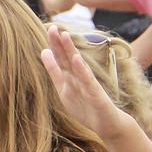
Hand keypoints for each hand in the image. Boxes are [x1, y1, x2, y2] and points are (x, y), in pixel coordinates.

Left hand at [42, 24, 130, 140]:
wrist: (107, 125)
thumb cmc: (86, 108)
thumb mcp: (64, 89)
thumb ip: (54, 71)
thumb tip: (44, 52)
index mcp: (70, 77)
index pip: (60, 58)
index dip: (54, 45)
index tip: (49, 28)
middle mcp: (79, 77)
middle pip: (67, 58)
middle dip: (60, 43)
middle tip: (53, 27)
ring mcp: (88, 84)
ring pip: (78, 65)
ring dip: (71, 50)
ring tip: (65, 36)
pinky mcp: (96, 93)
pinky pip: (88, 80)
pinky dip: (82, 70)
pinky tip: (77, 59)